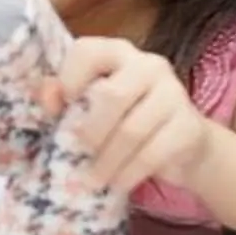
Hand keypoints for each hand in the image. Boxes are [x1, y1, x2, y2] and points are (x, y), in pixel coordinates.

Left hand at [40, 37, 211, 198]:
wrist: (186, 146)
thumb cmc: (127, 119)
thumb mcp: (93, 104)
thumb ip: (63, 95)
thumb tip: (47, 97)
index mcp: (118, 52)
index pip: (87, 51)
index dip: (69, 78)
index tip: (60, 108)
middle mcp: (149, 65)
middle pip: (112, 96)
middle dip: (91, 131)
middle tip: (79, 153)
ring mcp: (174, 94)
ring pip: (131, 131)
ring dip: (107, 162)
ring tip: (93, 180)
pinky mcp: (189, 127)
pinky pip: (152, 154)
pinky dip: (128, 173)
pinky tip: (117, 183)